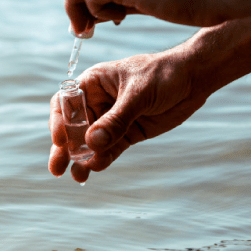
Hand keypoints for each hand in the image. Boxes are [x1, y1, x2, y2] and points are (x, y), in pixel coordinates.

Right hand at [49, 15, 250, 183]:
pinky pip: (110, 148)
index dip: (59, 121)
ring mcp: (113, 119)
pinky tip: (96, 168)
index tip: (60, 140)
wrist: (192, 79)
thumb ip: (117, 119)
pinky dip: (103, 159)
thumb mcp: (138, 93)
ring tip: (77, 176)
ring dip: (82, 158)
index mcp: (94, 83)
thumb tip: (93, 143)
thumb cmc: (163, 74)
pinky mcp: (128, 132)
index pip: (66, 102)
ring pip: (91, 141)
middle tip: (57, 168)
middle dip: (66, 147)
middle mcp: (99, 101)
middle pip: (75, 126)